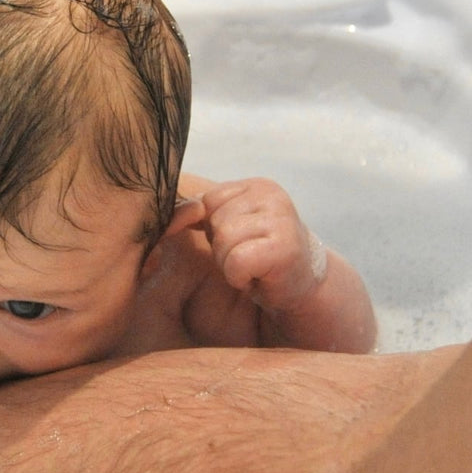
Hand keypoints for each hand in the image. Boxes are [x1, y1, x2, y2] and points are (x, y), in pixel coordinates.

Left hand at [201, 178, 320, 312]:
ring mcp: (280, 218)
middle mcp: (270, 195)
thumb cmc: (260, 256)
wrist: (304, 286)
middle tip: (249, 257)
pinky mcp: (285, 247)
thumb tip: (167, 216)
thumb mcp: (229, 226)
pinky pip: (236, 261)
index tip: (240, 242)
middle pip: (214, 221)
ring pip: (223, 239)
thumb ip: (198, 214)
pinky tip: (258, 277)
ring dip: (230, 263)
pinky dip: (239, 276)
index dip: (213, 229)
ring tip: (254, 266)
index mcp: (255, 186)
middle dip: (222, 247)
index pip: (207, 201)